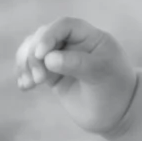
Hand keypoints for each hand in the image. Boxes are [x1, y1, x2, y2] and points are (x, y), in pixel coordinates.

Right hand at [15, 17, 139, 136]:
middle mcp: (73, 43)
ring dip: (26, 63)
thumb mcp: (101, 74)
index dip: (49, 35)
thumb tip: (48, 59)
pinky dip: (24, 73)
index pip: (64, 26)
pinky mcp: (52, 74)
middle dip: (35, 54)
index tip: (41, 54)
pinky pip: (32, 67)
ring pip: (33, 50)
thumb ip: (76, 63)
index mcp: (89, 36)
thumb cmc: (114, 90)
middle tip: (39, 79)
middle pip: (43, 36)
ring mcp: (61, 58)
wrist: (117, 115)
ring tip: (30, 84)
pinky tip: (24, 86)